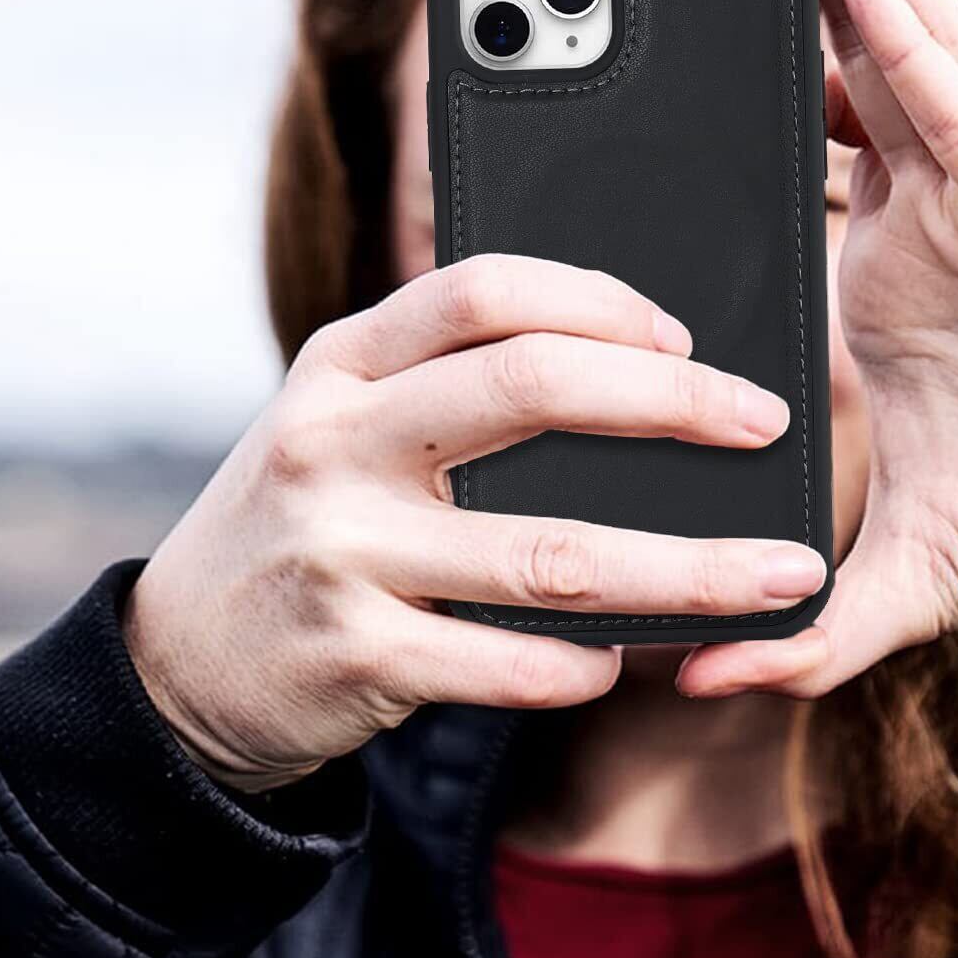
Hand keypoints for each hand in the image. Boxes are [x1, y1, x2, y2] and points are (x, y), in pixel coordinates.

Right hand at [126, 256, 823, 789]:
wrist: (180, 659)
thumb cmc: (312, 518)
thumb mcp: (348, 423)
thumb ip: (455, 389)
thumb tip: (645, 382)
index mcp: (344, 362)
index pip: (483, 290)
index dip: (599, 301)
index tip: (687, 337)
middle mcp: (336, 441)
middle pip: (530, 389)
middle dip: (672, 406)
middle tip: (764, 423)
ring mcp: (341, 551)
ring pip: (550, 554)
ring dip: (685, 571)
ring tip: (777, 576)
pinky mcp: (355, 657)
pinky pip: (506, 663)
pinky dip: (586, 666)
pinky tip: (624, 661)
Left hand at [678, 0, 957, 698]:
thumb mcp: (899, 577)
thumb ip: (803, 628)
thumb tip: (701, 681)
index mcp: (871, 273)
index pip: (779, 154)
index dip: (718, 89)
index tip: (627, 42)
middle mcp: (920, 216)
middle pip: (831, 62)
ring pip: (900, 48)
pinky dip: (913, 42)